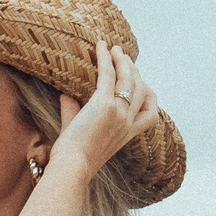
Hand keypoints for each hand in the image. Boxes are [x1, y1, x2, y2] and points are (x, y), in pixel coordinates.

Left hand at [50, 42, 160, 176]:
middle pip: (141, 89)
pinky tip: (101, 47)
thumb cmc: (71, 158)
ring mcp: (119, 112)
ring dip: (122, 60)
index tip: (142, 82)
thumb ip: (74, 113)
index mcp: (128, 134)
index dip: (149, 95)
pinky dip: (105, 59)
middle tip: (123, 56)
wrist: (71, 168)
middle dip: (133, 70)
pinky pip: (108, 75)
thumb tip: (65, 95)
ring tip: (114, 48)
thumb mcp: (78, 133)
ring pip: (128, 78)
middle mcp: (128, 122)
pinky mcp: (104, 105)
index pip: (151, 113)